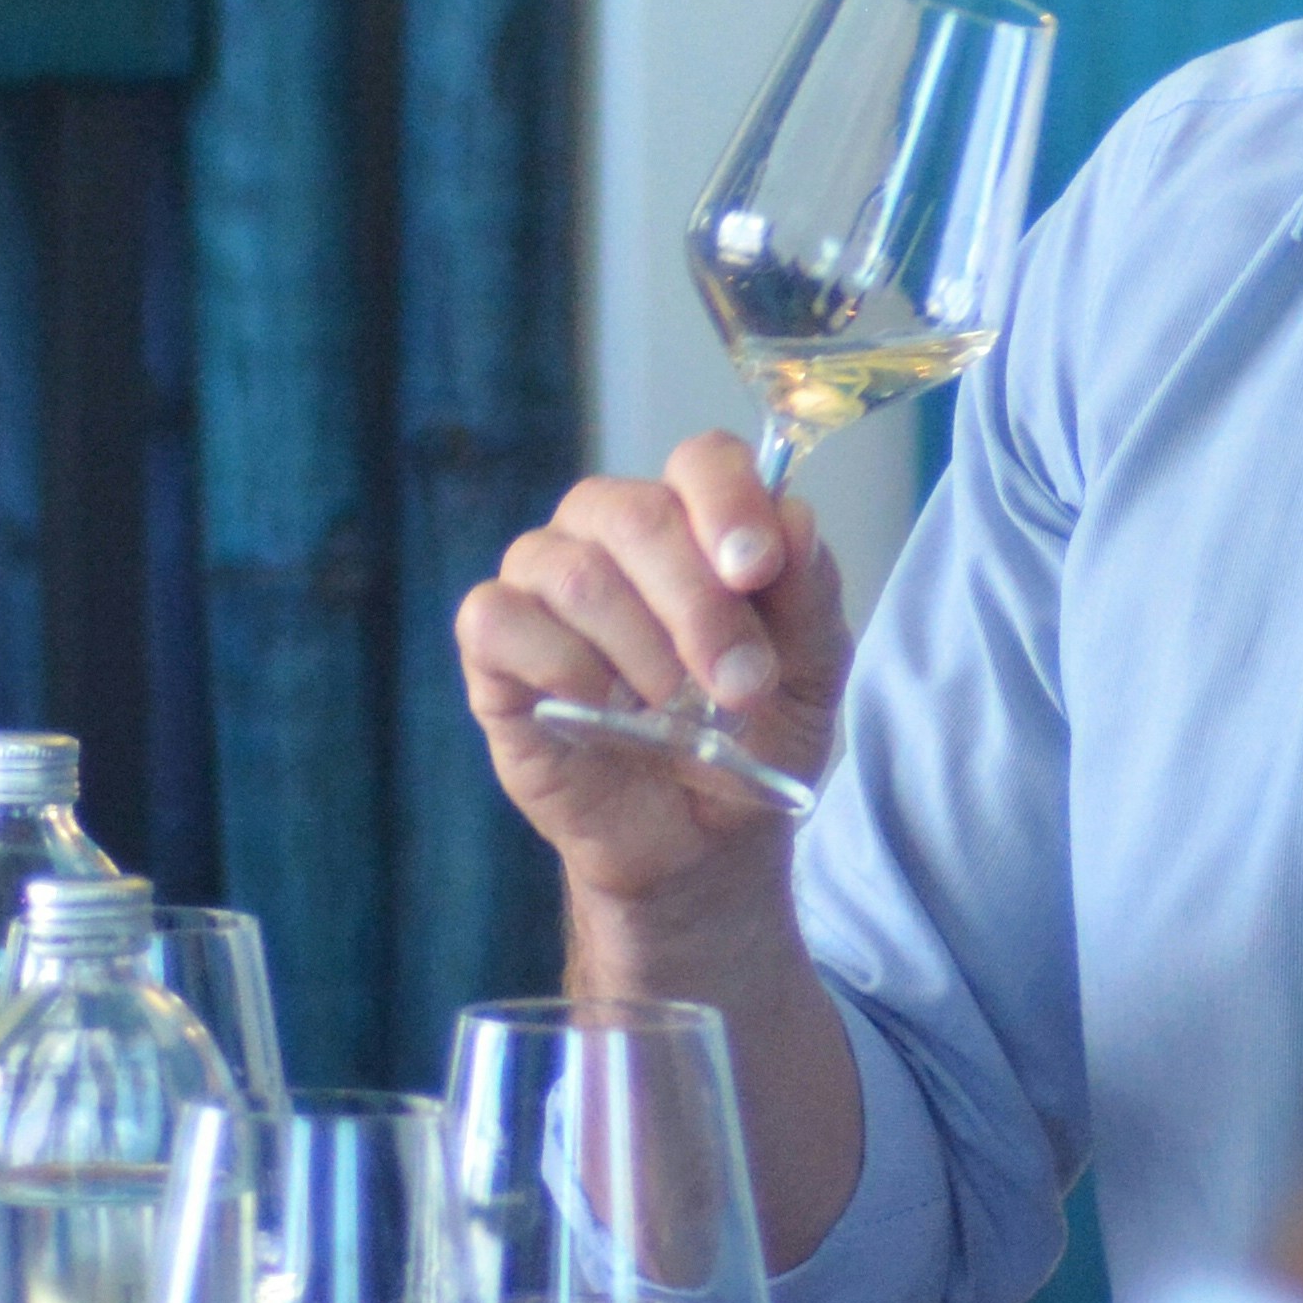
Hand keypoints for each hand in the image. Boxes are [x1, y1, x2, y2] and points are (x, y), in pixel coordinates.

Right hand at [456, 429, 852, 907]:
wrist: (701, 842)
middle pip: (638, 514)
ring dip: (640, 651)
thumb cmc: (752, 736)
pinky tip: (600, 710)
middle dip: (698, 605)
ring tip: (674, 715)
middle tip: (739, 685)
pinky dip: (562, 667)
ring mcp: (541, 579)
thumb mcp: (810, 673)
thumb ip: (807, 593)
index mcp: (690, 514)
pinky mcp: (492, 643)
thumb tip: (793, 518)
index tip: (758, 569)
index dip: (729, 502)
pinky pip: (501, 618)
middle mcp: (607, 528)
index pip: (703, 460)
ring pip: (575, 572)